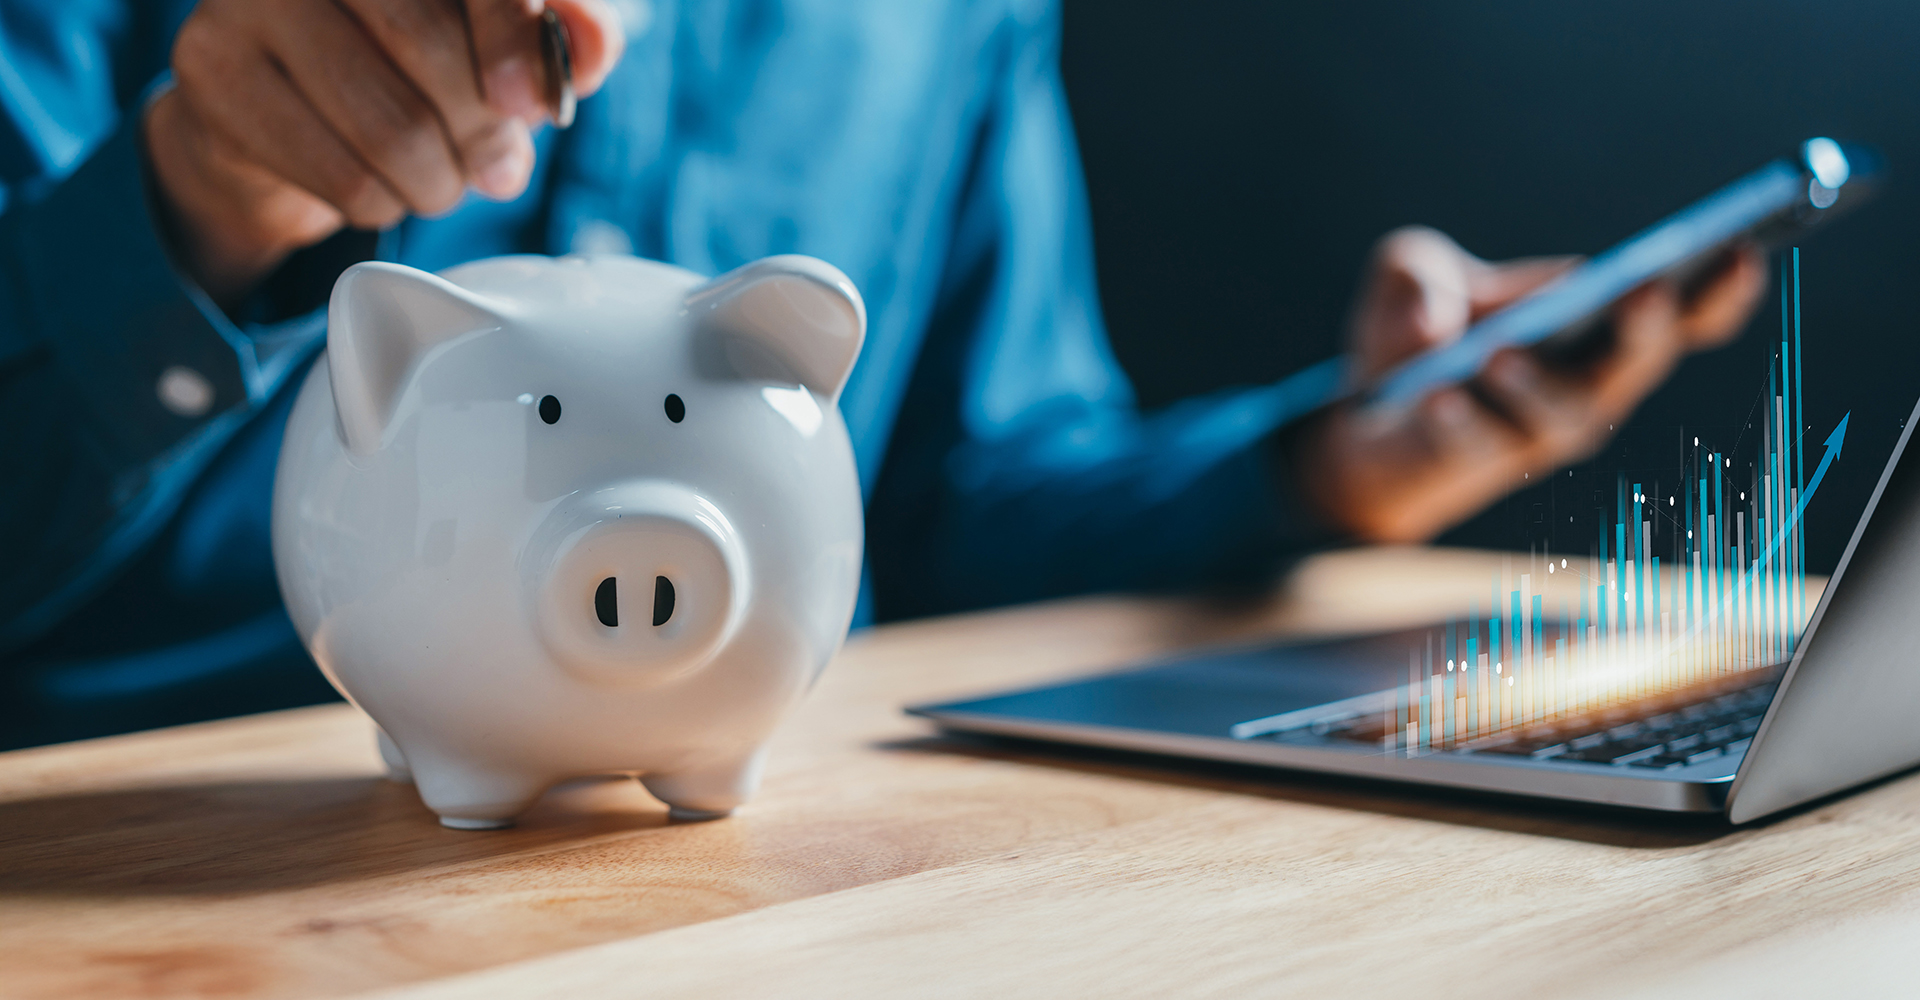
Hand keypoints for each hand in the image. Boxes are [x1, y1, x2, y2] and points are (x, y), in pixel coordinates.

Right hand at [143, 0, 626, 306]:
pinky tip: (376, 184)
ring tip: (436, 178)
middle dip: (480, 130)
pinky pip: (342, 174)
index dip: (513, 37)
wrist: (287, 114)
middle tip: (490, 163)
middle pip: (428, 46)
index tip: (531, 104)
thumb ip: (560, 36)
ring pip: (390, 127)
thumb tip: (588, 53)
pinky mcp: (212, 68)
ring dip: (436, 182)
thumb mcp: (505, 46)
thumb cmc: (414, 68)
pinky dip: (381, 202)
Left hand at [1294, 226, 1767, 542]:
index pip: (1681, 315)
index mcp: (1598, 328)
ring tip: (1500, 351)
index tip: (1743, 253)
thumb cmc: (1417, 331)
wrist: (1363, 418)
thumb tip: (1436, 320)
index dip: (1719, 292)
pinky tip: (1438, 396)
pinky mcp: (1475, 466)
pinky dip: (1459, 419)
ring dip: (1535, 383)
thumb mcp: (1412, 270)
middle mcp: (1586, 387)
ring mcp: (1536, 434)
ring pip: (1562, 417)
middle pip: (1636, 365)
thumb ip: (1420, 266)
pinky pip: (1477, 446)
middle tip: (1646, 291)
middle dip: (1646, 331)